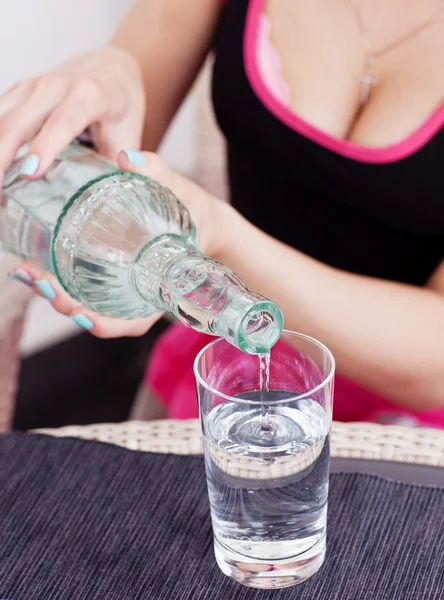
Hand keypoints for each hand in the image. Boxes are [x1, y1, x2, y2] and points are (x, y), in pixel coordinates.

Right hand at [0, 46, 144, 185]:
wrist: (112, 70)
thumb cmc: (122, 109)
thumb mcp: (131, 136)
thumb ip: (129, 164)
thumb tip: (125, 175)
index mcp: (90, 94)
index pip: (63, 121)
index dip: (45, 146)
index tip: (30, 173)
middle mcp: (58, 85)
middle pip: (20, 121)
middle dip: (3, 157)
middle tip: (0, 193)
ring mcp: (34, 85)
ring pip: (2, 118)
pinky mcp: (20, 91)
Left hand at [9, 150, 223, 338]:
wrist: (204, 221)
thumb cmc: (196, 214)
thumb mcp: (183, 195)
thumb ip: (158, 174)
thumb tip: (128, 157)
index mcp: (159, 293)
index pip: (128, 323)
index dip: (101, 322)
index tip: (78, 311)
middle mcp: (137, 297)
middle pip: (96, 315)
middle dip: (64, 302)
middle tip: (37, 278)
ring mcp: (123, 288)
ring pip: (85, 303)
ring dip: (53, 293)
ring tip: (25, 272)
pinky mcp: (113, 274)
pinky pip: (84, 285)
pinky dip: (60, 279)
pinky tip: (37, 261)